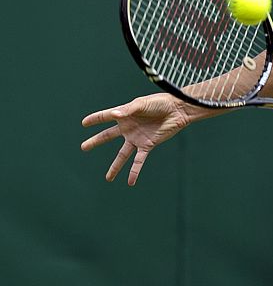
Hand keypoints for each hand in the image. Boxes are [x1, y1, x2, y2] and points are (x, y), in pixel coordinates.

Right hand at [81, 93, 208, 184]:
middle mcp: (127, 128)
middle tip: (83, 147)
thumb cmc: (159, 103)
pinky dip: (134, 171)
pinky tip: (130, 182)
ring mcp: (136, 138)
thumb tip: (114, 114)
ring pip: (122, 155)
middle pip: (107, 136)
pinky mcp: (147, 145)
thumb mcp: (141, 104)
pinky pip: (139, 160)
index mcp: (124, 114)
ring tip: (108, 178)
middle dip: (95, 141)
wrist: (176, 111)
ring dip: (115, 167)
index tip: (84, 123)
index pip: (105, 117)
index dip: (95, 119)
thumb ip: (127, 110)